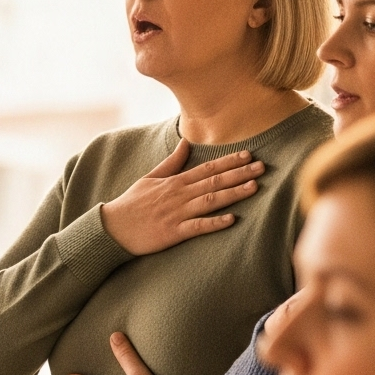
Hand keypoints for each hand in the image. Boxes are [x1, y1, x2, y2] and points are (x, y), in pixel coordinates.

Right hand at [101, 140, 264, 256]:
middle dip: (240, 173)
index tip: (248, 154)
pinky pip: (198, 226)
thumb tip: (186, 142)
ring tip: (254, 186)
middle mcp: (179, 195)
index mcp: (175, 182)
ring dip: (233, 193)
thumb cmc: (132, 203)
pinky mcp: (174, 232)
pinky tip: (232, 219)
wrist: (113, 228)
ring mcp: (177, 213)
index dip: (229, 161)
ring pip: (210, 201)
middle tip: (262, 167)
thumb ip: (171, 162)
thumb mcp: (150, 177)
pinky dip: (215, 223)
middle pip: (214, 181)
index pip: (207, 168)